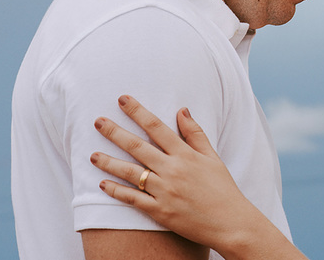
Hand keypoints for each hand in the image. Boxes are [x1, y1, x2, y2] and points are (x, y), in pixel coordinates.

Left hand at [91, 95, 263, 252]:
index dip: (138, 112)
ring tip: (92, 154)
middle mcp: (172, 170)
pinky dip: (117, 191)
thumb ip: (195, 133)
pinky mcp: (160, 211)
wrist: (231, 223)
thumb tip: (182, 110)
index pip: (157, 127)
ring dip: (109, 162)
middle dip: (115, 132)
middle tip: (98, 121)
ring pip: (131, 173)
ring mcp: (165, 191)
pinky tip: (103, 183)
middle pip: (138, 147)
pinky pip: (134, 199)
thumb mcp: (212, 157)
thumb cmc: (222, 189)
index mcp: (185, 154)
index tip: (122, 100)